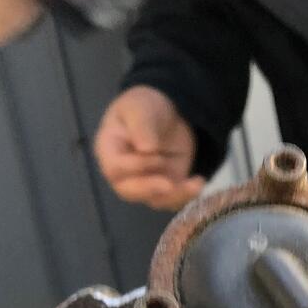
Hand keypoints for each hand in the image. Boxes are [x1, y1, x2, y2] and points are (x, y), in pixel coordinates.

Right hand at [94, 86, 205, 210]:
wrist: (168, 113)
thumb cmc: (144, 108)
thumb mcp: (140, 107)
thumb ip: (141, 125)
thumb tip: (146, 149)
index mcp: (110, 151)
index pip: (114, 168)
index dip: (135, 166)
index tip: (155, 154)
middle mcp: (124, 173)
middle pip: (129, 191)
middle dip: (150, 190)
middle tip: (170, 184)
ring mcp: (146, 183)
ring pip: (154, 200)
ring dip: (175, 196)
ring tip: (194, 184)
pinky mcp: (166, 188)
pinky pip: (173, 200)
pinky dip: (187, 195)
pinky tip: (198, 182)